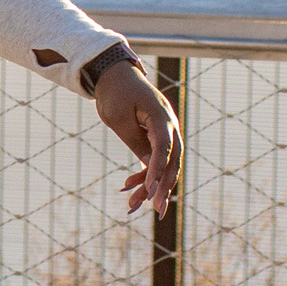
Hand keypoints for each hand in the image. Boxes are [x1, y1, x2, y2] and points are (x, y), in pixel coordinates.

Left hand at [93, 59, 179, 215]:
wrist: (114, 76)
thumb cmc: (114, 94)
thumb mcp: (118, 119)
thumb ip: (136, 142)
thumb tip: (150, 167)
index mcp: (160, 115)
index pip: (164, 146)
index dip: (158, 169)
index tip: (150, 189)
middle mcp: (168, 124)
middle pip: (172, 159)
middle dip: (164, 186)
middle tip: (157, 209)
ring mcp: (165, 131)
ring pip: (165, 163)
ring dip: (152, 185)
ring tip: (134, 205)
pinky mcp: (157, 137)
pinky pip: (156, 159)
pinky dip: (145, 174)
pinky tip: (129, 187)